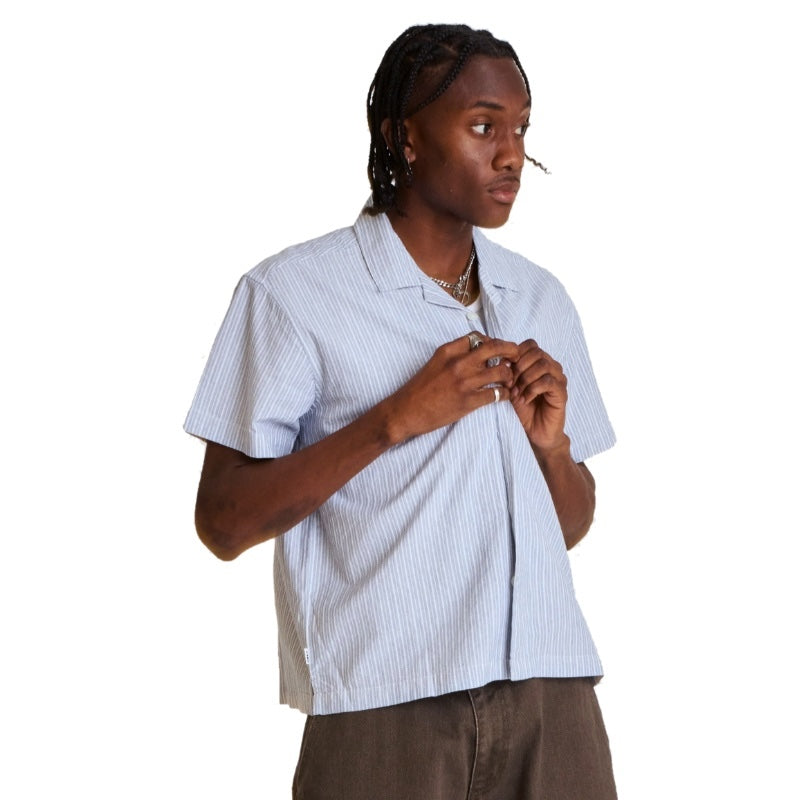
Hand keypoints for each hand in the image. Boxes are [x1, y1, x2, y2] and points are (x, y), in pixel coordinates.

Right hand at [385, 332, 519, 441]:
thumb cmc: (419, 389)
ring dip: (510, 375)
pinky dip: (505, 394)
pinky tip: (504, 396)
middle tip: (517, 356)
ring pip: (501, 371)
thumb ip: (454, 355)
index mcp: (448, 350)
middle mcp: (458, 362)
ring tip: (509, 380)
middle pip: (495, 348)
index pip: (478, 337)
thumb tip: (475, 352)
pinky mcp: (468, 401)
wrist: (406, 411)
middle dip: (511, 350)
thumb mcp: (434, 363)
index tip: (496, 349)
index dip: (492, 341)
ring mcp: (464, 382)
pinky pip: (497, 394)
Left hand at [510, 339, 568, 451]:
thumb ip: (508, 372)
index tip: (504, 369)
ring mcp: (559, 379)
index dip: (515, 354)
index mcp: (540, 362)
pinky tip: (525, 399)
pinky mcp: (562, 392)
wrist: (536, 432)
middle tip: (510, 384)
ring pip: (543, 365)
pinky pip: (548, 382)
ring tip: (517, 393)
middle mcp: (552, 367)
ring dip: (525, 378)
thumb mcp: (511, 387)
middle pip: (537, 352)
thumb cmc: (524, 409)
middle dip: (519, 367)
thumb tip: (502, 361)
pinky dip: (532, 389)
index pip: (530, 345)